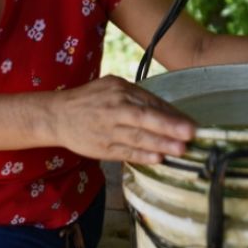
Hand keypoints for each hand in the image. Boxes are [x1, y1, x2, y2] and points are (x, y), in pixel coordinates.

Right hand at [49, 75, 195, 164]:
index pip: (150, 102)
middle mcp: (114, 108)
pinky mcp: (101, 147)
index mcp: (119, 90)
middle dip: (169, 126)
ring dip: (160, 144)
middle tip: (190, 133)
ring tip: (180, 150)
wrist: (57, 115)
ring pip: (137, 137)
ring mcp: (107, 129)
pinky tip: (157, 159)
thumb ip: (137, 97)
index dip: (171, 113)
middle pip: (145, 117)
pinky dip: (141, 156)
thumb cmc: (89, 100)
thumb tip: (168, 111)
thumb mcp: (111, 88)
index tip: (191, 123)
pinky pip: (125, 152)